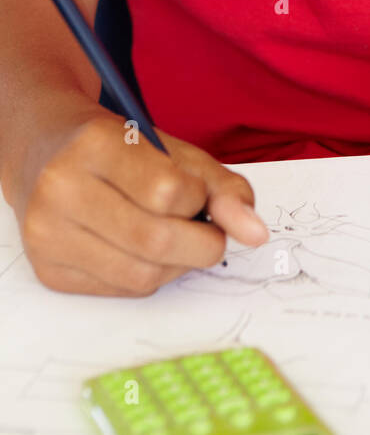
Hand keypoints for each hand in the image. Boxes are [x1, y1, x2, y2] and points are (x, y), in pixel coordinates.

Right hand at [5, 96, 268, 295]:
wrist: (47, 152)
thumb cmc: (122, 151)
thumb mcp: (176, 153)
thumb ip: (224, 188)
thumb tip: (256, 234)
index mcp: (95, 144)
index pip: (169, 191)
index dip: (199, 200)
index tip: (199, 195)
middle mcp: (61, 187)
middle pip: (156, 241)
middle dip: (202, 244)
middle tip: (210, 234)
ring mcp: (48, 232)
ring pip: (141, 275)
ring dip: (177, 265)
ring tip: (175, 238)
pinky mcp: (48, 270)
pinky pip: (120, 290)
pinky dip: (148, 276)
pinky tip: (142, 251)